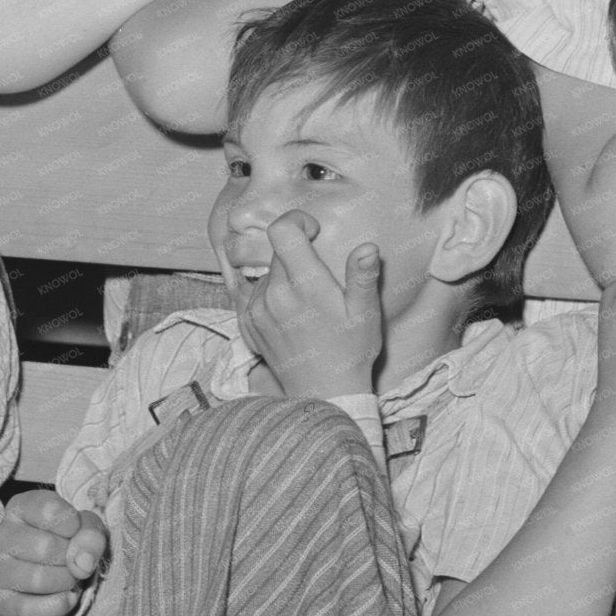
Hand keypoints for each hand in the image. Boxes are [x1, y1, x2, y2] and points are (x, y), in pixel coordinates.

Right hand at [0, 489, 109, 615]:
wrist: (59, 577)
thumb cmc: (70, 542)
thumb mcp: (88, 529)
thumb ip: (91, 536)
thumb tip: (81, 561)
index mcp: (19, 508)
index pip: (49, 510)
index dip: (73, 526)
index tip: (74, 532)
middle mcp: (1, 535)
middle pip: (45, 547)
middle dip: (71, 559)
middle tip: (74, 562)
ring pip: (37, 579)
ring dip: (65, 582)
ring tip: (69, 579)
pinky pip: (27, 608)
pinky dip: (57, 606)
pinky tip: (63, 597)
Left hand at [239, 211, 382, 398]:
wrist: (324, 394)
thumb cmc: (350, 353)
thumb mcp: (365, 314)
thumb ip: (363, 277)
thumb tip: (367, 247)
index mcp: (304, 285)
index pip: (282, 231)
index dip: (297, 221)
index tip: (313, 233)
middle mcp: (274, 294)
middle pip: (277, 252)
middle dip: (297, 255)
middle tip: (320, 280)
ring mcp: (257, 310)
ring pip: (266, 274)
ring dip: (284, 277)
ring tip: (307, 304)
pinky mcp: (248, 325)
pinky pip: (253, 294)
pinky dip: (270, 296)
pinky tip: (290, 315)